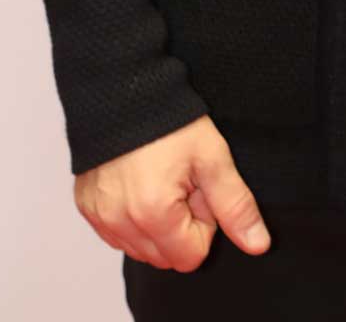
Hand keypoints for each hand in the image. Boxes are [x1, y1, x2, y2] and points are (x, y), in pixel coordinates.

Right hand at [73, 114, 272, 270]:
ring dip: (157, 225)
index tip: (199, 188)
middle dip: (181, 226)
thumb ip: (236, 206)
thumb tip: (259, 245)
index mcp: (153, 214)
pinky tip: (140, 183)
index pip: (192, 256)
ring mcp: (99, 217)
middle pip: (165, 257)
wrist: (126, 88)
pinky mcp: (87, 208)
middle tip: (182, 181)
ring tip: (161, 179)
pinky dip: (133, 219)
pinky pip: (117, 235)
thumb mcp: (213, 159)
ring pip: (141, 249)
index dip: (204, 223)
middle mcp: (120, 223)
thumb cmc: (172, 121)